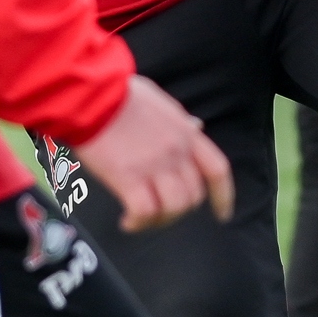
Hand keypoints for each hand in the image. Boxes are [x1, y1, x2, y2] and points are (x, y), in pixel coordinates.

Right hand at [74, 75, 233, 231]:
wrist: (94, 93)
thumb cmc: (121, 93)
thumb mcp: (161, 102)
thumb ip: (179, 120)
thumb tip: (196, 127)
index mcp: (186, 132)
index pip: (217, 170)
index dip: (223, 196)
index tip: (222, 214)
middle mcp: (176, 151)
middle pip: (193, 196)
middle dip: (178, 210)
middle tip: (158, 211)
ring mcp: (154, 165)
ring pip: (174, 208)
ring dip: (159, 221)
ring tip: (142, 218)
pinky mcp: (129, 177)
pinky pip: (145, 212)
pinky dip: (138, 223)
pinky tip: (127, 221)